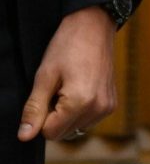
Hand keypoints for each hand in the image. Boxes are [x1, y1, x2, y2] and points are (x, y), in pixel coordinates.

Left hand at [18, 6, 116, 141]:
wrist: (94, 27)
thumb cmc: (67, 47)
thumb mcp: (44, 76)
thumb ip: (34, 109)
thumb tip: (24, 136)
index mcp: (80, 103)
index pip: (50, 133)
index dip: (42, 117)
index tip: (46, 94)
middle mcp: (98, 109)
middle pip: (64, 134)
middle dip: (55, 117)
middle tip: (57, 89)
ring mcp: (107, 107)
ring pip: (76, 129)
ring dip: (67, 116)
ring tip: (69, 88)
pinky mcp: (112, 104)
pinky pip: (88, 121)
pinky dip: (80, 111)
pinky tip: (81, 90)